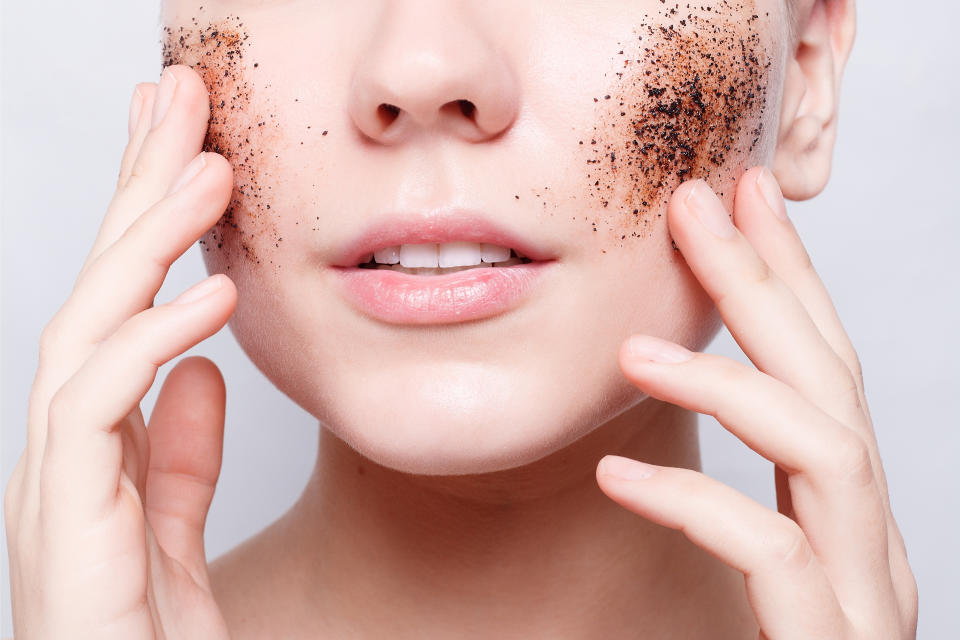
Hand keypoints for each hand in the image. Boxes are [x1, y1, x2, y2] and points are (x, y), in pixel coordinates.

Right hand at [4, 65, 235, 638]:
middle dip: (133, 190)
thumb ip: (175, 455)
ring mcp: (53, 485)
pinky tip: (210, 298)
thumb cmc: (140, 639)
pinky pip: (98, 412)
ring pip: (84, 329)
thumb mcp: (168, 528)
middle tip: (179, 98)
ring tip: (206, 168)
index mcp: (87, 440)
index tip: (181, 143)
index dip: (143, 217)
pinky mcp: (65, 530)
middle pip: (93, 290)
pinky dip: (150, 345)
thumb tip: (198, 369)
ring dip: (143, 243)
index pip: (116, 301)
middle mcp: (59, 448)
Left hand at [596, 168, 917, 638]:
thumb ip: (729, 512)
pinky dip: (697, 503)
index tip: (740, 201)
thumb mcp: (755, 578)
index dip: (787, 278)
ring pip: (825, 453)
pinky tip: (618, 476)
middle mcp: (868, 543)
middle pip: (832, 383)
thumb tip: (653, 439)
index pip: (822, 371)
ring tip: (635, 349)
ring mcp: (861, 596)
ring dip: (733, 382)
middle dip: (767, 284)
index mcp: (845, 518)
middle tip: (698, 201)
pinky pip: (772, 557)